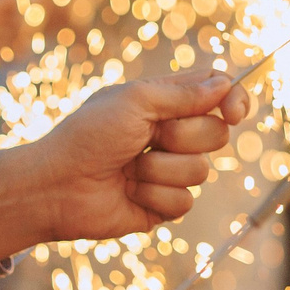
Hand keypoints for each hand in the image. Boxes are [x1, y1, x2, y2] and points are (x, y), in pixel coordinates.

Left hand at [0, 69, 252, 253]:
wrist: (55, 186)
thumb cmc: (87, 136)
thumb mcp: (134, 102)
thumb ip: (183, 94)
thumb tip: (226, 84)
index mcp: (163, 102)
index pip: (217, 93)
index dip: (233, 100)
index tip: (234, 111)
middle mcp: (170, 136)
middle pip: (217, 134)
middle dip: (183, 137)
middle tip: (146, 139)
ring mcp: (168, 171)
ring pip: (202, 171)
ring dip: (161, 169)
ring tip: (128, 169)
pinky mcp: (162, 205)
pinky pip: (185, 202)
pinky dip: (155, 195)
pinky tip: (129, 192)